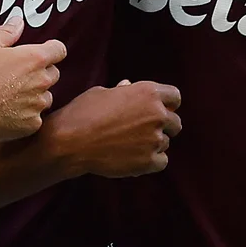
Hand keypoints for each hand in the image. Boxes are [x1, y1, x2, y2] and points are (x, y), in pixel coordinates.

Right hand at [0, 14, 65, 142]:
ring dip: (35, 95)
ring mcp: (37, 104)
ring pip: (45, 97)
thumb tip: (18, 21)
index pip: (59, 50)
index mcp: (34, 59)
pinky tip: (9, 111)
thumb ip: (8, 33)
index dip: (52, 50)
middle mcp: (41, 81)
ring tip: (12, 95)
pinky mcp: (31, 124)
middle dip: (40, 73)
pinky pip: (35, 117)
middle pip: (53, 74)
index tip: (44, 53)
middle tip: (18, 76)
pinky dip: (26, 115)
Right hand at [41, 81, 182, 177]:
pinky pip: (162, 161)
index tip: (159, 110)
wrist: (70, 141)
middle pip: (175, 122)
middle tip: (142, 131)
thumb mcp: (102, 93)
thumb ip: (122, 91)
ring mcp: (155, 139)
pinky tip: (133, 158)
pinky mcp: (149, 161)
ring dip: (153, 144)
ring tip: (129, 145)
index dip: (167, 104)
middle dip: (163, 126)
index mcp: (148, 92)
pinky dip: (151, 161)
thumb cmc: (82, 113)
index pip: (175, 97)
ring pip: (166, 142)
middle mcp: (157, 114)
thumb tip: (128, 85)